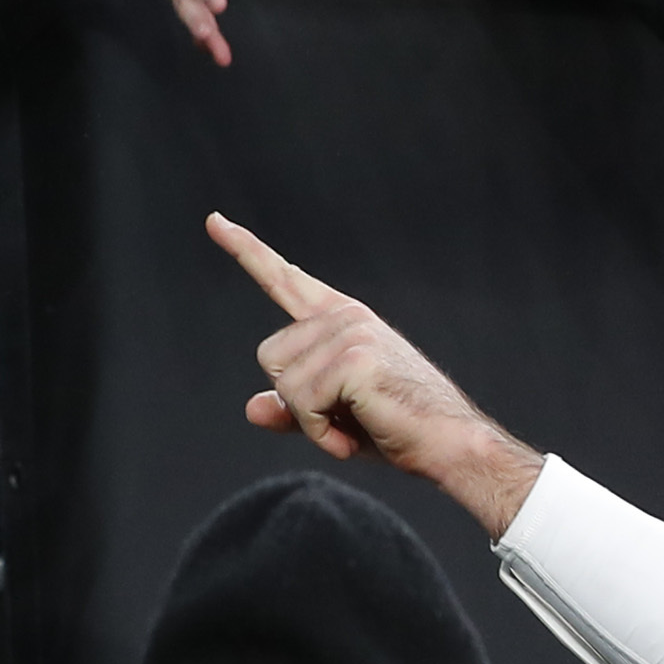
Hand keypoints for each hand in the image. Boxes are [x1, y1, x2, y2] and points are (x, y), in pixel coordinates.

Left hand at [208, 213, 543, 535]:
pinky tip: (356, 435)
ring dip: (312, 421)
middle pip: (270, 357)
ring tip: (357, 423)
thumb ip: (292, 410)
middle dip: (296, 399)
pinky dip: (323, 434)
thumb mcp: (333, 417)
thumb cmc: (397, 428)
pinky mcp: (355, 359)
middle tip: (346, 415)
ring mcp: (352, 333)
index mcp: (342, 318)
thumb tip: (252, 408)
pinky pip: (303, 405)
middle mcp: (346, 316)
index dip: (246, 250)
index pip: (285, 279)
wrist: (450, 444)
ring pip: (285, 384)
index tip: (213, 220)